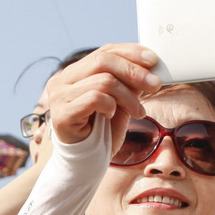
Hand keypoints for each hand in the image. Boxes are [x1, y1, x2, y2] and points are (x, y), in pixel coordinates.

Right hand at [44, 44, 158, 147]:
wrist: (86, 164)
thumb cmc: (102, 133)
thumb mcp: (120, 102)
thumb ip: (128, 83)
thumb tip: (149, 67)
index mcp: (76, 73)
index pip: (104, 51)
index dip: (130, 52)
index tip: (153, 60)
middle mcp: (63, 80)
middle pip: (102, 60)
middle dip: (134, 71)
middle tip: (156, 85)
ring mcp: (59, 96)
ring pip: (103, 81)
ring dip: (128, 97)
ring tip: (139, 112)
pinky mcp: (61, 114)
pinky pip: (94, 98)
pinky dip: (110, 105)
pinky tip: (112, 115)